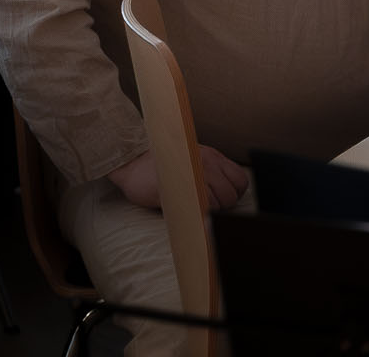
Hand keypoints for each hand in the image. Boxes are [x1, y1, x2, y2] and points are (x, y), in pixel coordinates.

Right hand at [109, 144, 248, 211]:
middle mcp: (206, 161)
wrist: (128, 163)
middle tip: (202, 204)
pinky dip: (198, 213)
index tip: (219, 198)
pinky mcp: (182, 186)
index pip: (240, 180)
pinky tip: (186, 208)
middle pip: (231, 195)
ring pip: (219, 204)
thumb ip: (207, 175)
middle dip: (221, 206)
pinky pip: (202, 208)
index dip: (233, 193)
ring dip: (208, 210)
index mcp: (209, 156)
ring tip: (190, 204)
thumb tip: (223, 198)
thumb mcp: (187, 162)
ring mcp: (195, 173)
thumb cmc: (156, 168)